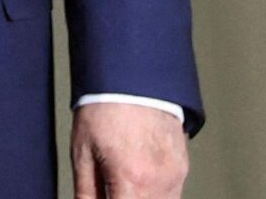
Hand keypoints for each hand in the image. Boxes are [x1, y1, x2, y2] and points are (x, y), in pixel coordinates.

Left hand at [73, 102, 188, 198]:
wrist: (132, 78)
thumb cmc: (103, 109)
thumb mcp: (82, 152)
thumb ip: (86, 192)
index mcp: (132, 179)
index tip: (103, 197)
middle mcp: (160, 181)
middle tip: (109, 189)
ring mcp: (177, 175)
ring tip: (120, 183)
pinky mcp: (183, 167)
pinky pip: (172, 195)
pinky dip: (153, 195)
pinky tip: (136, 179)